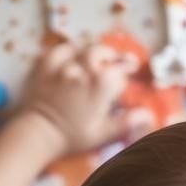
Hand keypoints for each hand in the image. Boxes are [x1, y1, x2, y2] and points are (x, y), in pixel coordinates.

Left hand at [20, 42, 145, 154]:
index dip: (125, 74)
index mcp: (101, 85)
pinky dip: (66, 50)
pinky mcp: (45, 68)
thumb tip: (147, 114)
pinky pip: (58, 51)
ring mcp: (64, 67)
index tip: (129, 75)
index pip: (119, 73)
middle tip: (117, 59)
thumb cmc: (73, 137)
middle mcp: (85, 70)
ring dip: (92, 51)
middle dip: (111, 56)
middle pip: (102, 53)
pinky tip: (71, 54)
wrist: (38, 134)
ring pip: (82, 48)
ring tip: (97, 55)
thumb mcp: (103, 134)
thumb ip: (126, 122)